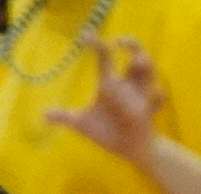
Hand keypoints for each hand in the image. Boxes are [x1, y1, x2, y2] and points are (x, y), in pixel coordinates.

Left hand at [43, 37, 166, 160]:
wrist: (127, 150)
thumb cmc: (107, 131)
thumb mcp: (83, 124)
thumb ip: (65, 117)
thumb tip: (43, 115)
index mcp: (111, 83)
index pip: (105, 57)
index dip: (97, 45)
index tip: (85, 37)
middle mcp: (127, 85)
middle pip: (135, 55)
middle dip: (132, 45)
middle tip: (119, 41)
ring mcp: (139, 97)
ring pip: (149, 72)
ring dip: (144, 64)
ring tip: (136, 61)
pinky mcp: (147, 112)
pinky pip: (156, 99)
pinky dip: (156, 95)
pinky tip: (151, 95)